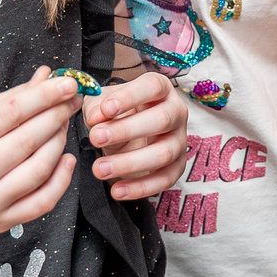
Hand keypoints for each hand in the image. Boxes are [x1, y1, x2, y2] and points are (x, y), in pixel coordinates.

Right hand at [0, 67, 81, 241]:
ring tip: (63, 123)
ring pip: (39, 169)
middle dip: (56, 114)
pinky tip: (66, 158)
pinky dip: (61, 179)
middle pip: (27, 140)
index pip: (9, 114)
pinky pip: (42, 202)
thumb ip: (4, 100)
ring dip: (59, 141)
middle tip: (72, 98)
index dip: (43, 95)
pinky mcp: (1, 223)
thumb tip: (44, 77)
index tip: (67, 82)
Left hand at [85, 69, 190, 200]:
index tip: (106, 109)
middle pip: (161, 119)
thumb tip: (97, 119)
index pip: (152, 87)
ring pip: (164, 153)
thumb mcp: (102, 103)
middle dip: (127, 130)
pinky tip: (117, 190)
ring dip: (130, 163)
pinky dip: (140, 187)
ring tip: (99, 169)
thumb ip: (97, 108)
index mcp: (161, 89)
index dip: (130, 97)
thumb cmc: (117, 113)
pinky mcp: (178, 166)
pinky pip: (165, 179)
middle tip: (96, 138)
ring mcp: (180, 140)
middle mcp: (176, 112)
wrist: (128, 135)